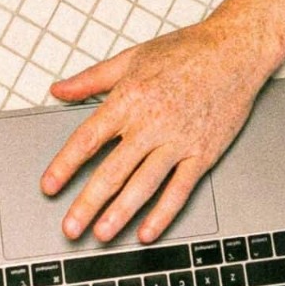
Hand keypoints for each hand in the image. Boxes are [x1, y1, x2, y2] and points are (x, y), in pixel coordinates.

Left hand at [42, 20, 278, 242]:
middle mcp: (151, 123)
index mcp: (128, 99)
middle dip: (87, 203)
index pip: (87, 140)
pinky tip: (147, 232)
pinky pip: (179, 189)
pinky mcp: (202, 153)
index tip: (49, 187)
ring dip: (120, 214)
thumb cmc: (186, 51)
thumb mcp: (131, 58)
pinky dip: (163, 213)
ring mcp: (178, 141)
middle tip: (71, 227)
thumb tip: (58, 89)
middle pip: (112, 171)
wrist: (235, 50)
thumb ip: (90, 79)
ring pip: (143, 185)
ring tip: (102, 234)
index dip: (64, 166)